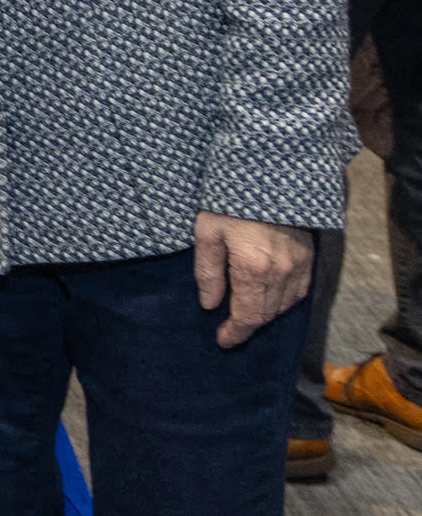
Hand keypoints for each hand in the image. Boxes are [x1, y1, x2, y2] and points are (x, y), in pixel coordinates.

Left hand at [194, 212, 314, 347]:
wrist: (271, 174)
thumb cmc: (231, 201)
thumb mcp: (207, 232)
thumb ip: (208, 272)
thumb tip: (210, 305)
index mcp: (253, 269)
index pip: (247, 316)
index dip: (235, 333)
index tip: (223, 341)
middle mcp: (281, 273)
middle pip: (266, 314)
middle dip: (248, 326)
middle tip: (230, 330)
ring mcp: (299, 265)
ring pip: (284, 306)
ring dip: (265, 315)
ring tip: (246, 314)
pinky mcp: (309, 256)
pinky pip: (300, 291)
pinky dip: (284, 301)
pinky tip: (270, 298)